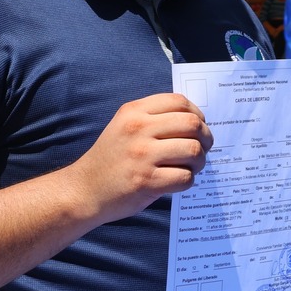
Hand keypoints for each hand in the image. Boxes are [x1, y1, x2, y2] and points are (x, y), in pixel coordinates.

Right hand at [71, 93, 212, 224]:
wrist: (84, 189)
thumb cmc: (110, 158)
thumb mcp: (124, 126)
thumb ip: (153, 118)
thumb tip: (195, 121)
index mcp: (134, 112)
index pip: (179, 101)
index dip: (197, 114)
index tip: (199, 127)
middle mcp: (138, 129)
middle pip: (192, 124)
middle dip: (205, 138)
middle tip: (202, 149)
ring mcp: (143, 155)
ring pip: (193, 150)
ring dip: (199, 161)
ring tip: (191, 167)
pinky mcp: (147, 181)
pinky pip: (185, 177)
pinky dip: (188, 180)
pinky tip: (178, 180)